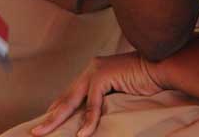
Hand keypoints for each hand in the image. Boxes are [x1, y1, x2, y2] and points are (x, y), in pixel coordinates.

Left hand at [30, 53, 164, 136]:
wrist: (162, 67)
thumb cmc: (145, 82)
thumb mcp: (119, 95)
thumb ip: (103, 102)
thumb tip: (88, 122)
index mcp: (93, 71)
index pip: (70, 94)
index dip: (56, 110)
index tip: (44, 124)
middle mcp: (91, 68)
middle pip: (66, 98)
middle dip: (50, 117)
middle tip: (35, 132)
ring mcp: (96, 70)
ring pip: (72, 100)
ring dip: (58, 120)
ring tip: (46, 133)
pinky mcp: (104, 75)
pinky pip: (93, 103)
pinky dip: (88, 120)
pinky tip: (83, 134)